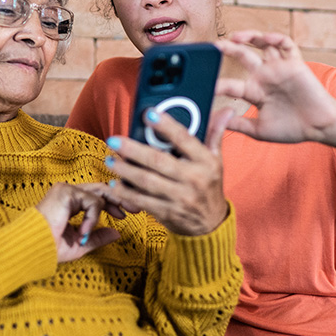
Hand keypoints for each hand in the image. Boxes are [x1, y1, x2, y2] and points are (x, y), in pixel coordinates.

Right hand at [35, 183, 120, 262]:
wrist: (32, 248)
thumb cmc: (49, 248)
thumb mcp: (80, 244)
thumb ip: (98, 237)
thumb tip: (117, 233)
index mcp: (69, 202)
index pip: (96, 195)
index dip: (113, 203)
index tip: (125, 215)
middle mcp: (67, 192)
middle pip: (101, 188)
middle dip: (120, 198)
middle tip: (135, 209)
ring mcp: (66, 190)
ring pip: (99, 194)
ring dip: (107, 210)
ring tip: (105, 225)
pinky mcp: (66, 192)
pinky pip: (92, 202)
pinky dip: (92, 218)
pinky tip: (82, 232)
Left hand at [99, 106, 233, 236]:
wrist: (211, 224)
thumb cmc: (210, 186)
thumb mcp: (216, 160)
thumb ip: (214, 134)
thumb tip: (225, 111)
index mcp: (206, 162)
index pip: (184, 140)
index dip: (166, 126)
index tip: (149, 114)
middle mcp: (193, 179)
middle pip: (158, 161)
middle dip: (133, 150)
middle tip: (114, 140)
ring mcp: (180, 198)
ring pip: (147, 182)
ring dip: (125, 170)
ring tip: (110, 160)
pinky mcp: (168, 213)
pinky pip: (142, 201)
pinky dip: (126, 193)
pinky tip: (114, 183)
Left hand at [214, 30, 335, 143]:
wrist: (319, 127)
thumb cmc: (291, 129)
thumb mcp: (259, 130)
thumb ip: (238, 125)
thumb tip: (215, 122)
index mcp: (254, 92)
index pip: (231, 84)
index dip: (218, 84)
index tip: (206, 86)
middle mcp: (264, 77)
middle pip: (243, 56)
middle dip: (228, 48)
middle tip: (215, 45)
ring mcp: (279, 68)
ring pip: (263, 45)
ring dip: (250, 37)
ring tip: (237, 37)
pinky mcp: (295, 64)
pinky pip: (287, 45)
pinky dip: (277, 38)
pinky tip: (267, 38)